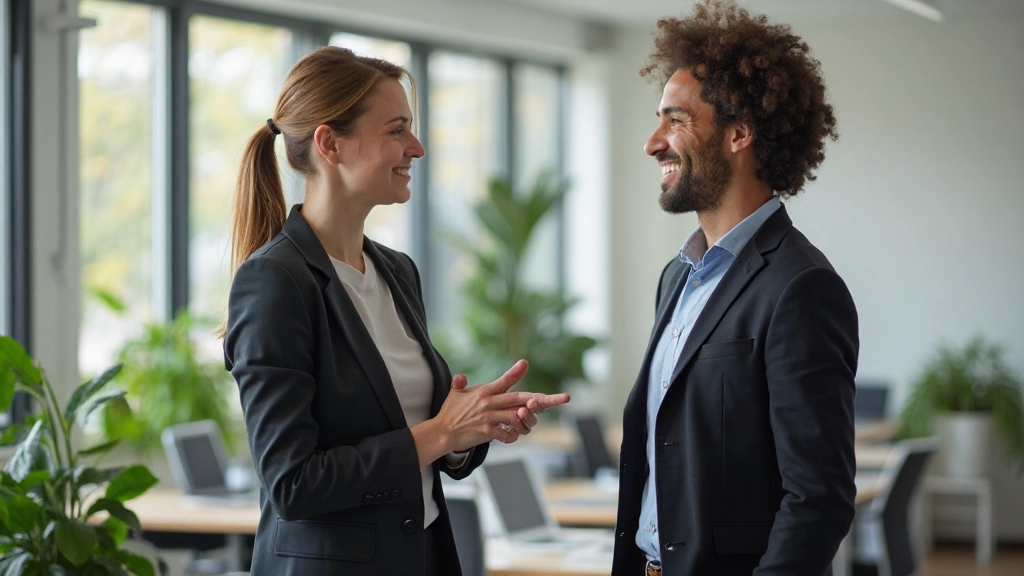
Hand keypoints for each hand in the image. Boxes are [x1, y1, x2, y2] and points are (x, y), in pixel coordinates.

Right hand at [450, 365, 570, 437]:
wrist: (441, 432)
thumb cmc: (449, 413)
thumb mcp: (455, 394)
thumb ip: (460, 384)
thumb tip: (461, 376)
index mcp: (485, 391)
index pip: (505, 380)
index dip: (515, 372)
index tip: (525, 363)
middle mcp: (489, 402)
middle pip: (521, 398)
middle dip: (544, 399)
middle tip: (563, 398)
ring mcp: (489, 417)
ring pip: (517, 416)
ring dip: (528, 419)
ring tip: (532, 419)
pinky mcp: (487, 431)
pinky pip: (507, 434)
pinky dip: (513, 435)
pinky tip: (513, 434)